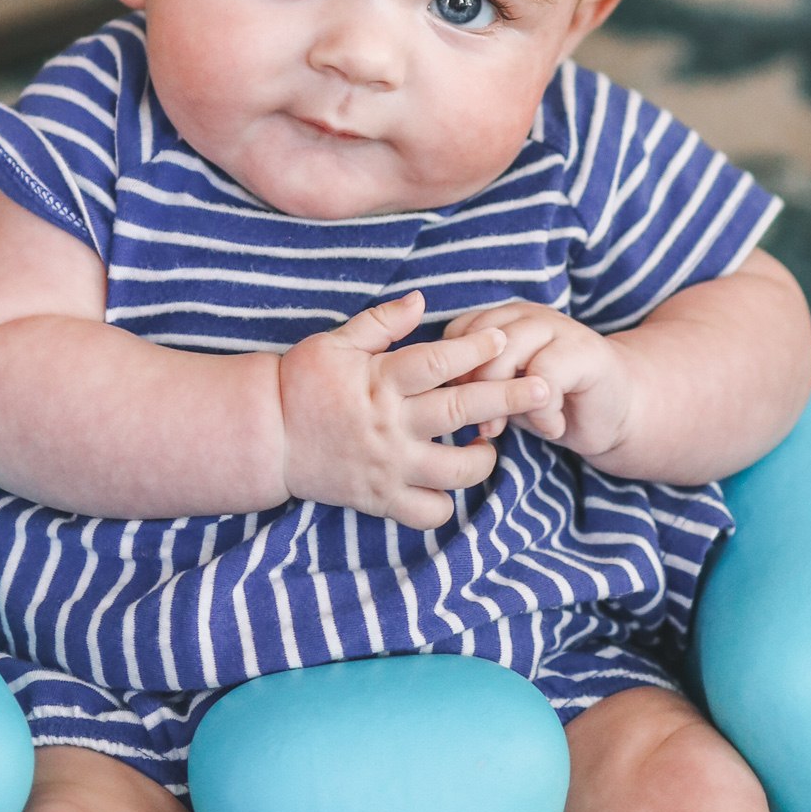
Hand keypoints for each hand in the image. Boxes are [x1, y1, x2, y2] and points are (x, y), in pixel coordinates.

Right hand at [277, 291, 552, 528]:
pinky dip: (446, 503)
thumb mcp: (335, 341)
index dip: (475, 347)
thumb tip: (422, 299)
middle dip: (509, 397)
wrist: (266, 438)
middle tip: (544, 387)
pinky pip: (429, 512)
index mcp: (380, 381)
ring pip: (456, 470)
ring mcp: (388, 466)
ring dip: (484, 457)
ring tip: (489, 444)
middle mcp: (390, 425)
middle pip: (461, 411)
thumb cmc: (300, 382)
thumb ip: (381, 323)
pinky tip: (449, 483)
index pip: (438, 361)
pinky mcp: (380, 499)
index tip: (503, 338)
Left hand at [440, 298, 636, 463]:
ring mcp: (557, 327)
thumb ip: (475, 386)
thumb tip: (440, 400)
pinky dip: (541, 411)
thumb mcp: (505, 394)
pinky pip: (544, 377)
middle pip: (477, 341)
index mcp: (502, 320)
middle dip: (473, 389)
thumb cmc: (551, 403)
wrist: (616, 411)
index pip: (457, 334)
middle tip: (485, 425)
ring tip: (511, 427)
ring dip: (503, 399)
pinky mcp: (585, 350)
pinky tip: (550, 427)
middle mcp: (526, 315)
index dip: (452, 373)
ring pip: (506, 352)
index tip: (460, 407)